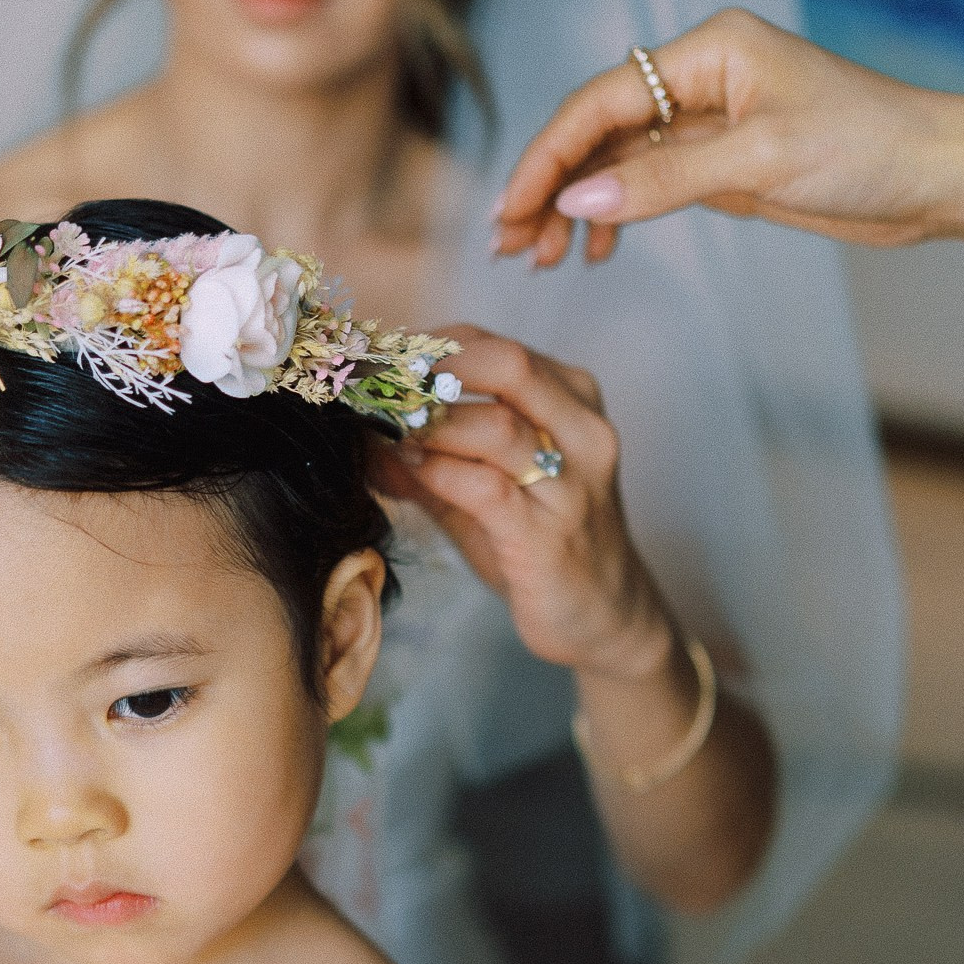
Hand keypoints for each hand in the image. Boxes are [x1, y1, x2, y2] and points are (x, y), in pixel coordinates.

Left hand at [380, 329, 672, 681]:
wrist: (604, 617)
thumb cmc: (541, 542)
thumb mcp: (483, 488)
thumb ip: (429, 455)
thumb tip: (360, 431)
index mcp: (572, 399)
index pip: (493, 346)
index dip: (426, 346)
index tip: (375, 362)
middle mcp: (583, 431)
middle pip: (505, 364)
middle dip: (429, 369)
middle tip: (375, 387)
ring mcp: (573, 484)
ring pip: (497, 426)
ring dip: (427, 424)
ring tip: (380, 430)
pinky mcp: (551, 537)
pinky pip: (488, 489)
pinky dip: (438, 473)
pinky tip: (406, 471)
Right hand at [492, 8, 963, 268]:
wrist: (937, 174)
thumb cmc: (869, 146)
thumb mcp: (762, 163)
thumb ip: (667, 179)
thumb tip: (580, 200)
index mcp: (709, 51)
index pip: (601, 100)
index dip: (549, 156)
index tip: (512, 210)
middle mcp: (702, 76)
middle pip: (598, 129)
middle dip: (551, 187)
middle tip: (513, 247)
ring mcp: (711, 119)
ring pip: (618, 160)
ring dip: (577, 207)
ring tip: (543, 260)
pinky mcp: (725, 160)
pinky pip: (649, 182)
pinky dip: (618, 214)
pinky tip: (596, 250)